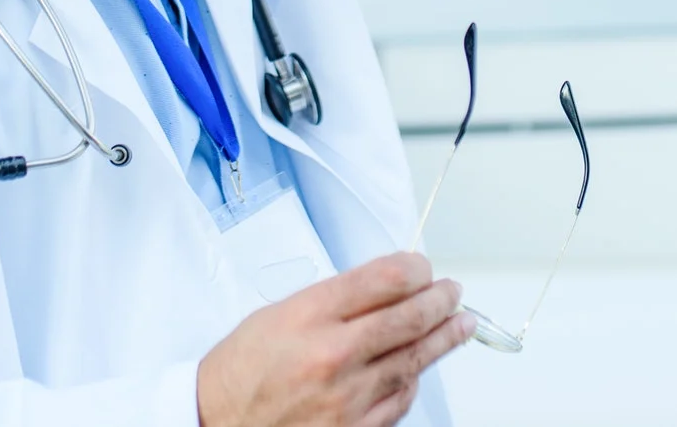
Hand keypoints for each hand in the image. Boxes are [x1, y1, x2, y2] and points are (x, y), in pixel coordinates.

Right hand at [196, 253, 474, 426]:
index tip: (423, 267)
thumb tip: (382, 288)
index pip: (383, 279)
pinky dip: (413, 379)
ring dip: (444, 337)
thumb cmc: (240, 373)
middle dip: (440, 299)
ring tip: (460, 323)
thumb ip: (333, 301)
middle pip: (409, 317)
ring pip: (414, 359)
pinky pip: (400, 399)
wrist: (215, 424)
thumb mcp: (277, 314)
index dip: (415, 268)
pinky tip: (420, 367)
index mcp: (310, 316)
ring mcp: (346, 397)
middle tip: (452, 291)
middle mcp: (332, 355)